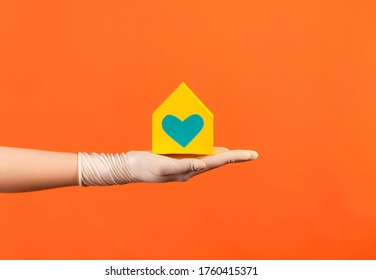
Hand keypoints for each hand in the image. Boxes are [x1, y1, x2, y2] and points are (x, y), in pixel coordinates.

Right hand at [125, 147, 257, 182]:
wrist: (129, 168)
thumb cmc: (144, 167)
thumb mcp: (163, 165)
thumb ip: (183, 165)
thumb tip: (203, 164)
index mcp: (190, 170)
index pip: (218, 162)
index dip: (236, 157)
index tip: (252, 155)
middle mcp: (190, 168)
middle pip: (217, 161)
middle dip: (234, 157)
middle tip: (252, 155)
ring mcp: (184, 163)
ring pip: (208, 157)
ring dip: (223, 154)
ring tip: (237, 153)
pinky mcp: (177, 158)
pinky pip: (196, 152)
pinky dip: (206, 148)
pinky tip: (209, 146)